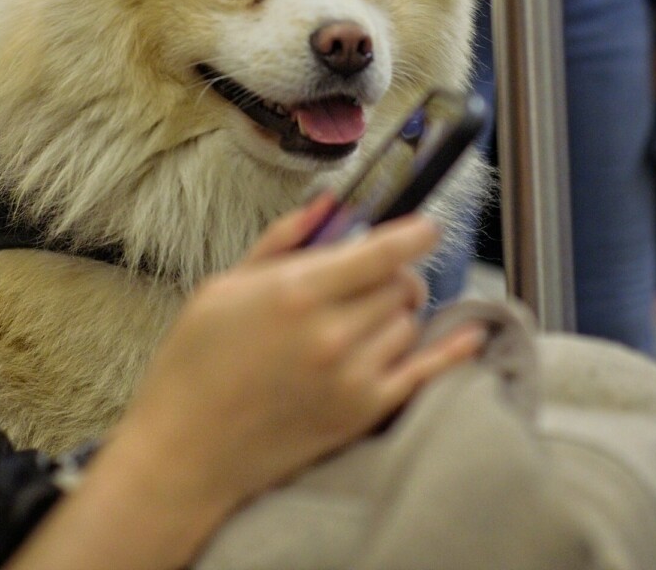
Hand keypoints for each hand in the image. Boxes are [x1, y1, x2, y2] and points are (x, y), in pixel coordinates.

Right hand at [6, 199, 484, 569]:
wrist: (186, 449)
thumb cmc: (194, 363)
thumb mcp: (223, 288)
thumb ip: (280, 243)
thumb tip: (326, 205)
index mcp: (296, 291)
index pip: (380, 252)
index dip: (412, 234)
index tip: (427, 227)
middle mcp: (332, 332)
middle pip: (400, 285)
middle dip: (393, 275)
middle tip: (371, 279)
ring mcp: (352, 376)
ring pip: (409, 324)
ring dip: (397, 313)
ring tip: (365, 318)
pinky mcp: (362, 413)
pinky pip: (425, 372)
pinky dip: (451, 351)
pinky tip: (469, 334)